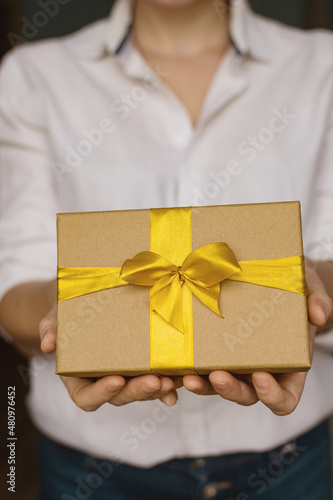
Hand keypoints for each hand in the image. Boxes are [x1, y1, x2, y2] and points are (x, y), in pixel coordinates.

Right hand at [39, 306, 181, 410]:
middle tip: (154, 381)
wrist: (89, 302)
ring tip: (173, 379)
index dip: (101, 393)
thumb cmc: (68, 313)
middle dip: (137, 391)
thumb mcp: (56, 317)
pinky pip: (158, 380)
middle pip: (120, 397)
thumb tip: (48, 344)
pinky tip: (184, 379)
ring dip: (159, 388)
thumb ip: (50, 330)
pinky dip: (171, 383)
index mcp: (79, 379)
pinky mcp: (144, 367)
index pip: (86, 397)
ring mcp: (126, 376)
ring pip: (142, 391)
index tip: (114, 379)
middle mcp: (104, 382)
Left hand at [183, 258, 332, 415]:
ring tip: (190, 376)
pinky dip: (188, 371)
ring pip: (218, 387)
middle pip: (247, 396)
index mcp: (288, 367)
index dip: (274, 396)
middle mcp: (260, 371)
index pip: (284, 398)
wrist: (272, 278)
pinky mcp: (213, 350)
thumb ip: (319, 300)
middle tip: (219, 376)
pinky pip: (200, 367)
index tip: (261, 376)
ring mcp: (235, 363)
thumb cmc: (296, 289)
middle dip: (231, 390)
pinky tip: (175, 365)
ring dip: (204, 387)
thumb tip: (318, 314)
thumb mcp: (311, 289)